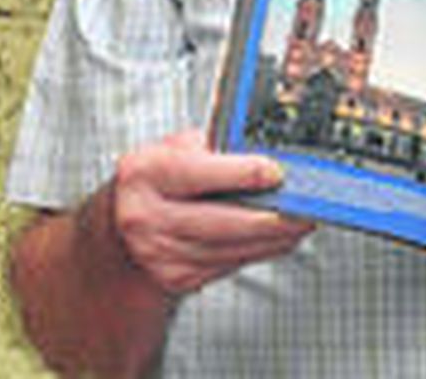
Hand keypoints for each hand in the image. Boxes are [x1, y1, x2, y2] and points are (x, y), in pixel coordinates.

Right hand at [108, 128, 314, 294]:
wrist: (120, 225)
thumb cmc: (157, 178)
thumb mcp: (175, 147)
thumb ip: (215, 147)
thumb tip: (268, 155)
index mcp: (144, 173)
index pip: (199, 173)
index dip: (242, 174)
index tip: (276, 172)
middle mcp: (145, 216)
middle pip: (221, 222)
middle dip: (270, 218)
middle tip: (305, 210)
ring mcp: (158, 253)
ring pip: (230, 248)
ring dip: (273, 239)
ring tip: (302, 224)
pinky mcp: (176, 278)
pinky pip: (229, 264)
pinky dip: (258, 251)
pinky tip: (278, 239)